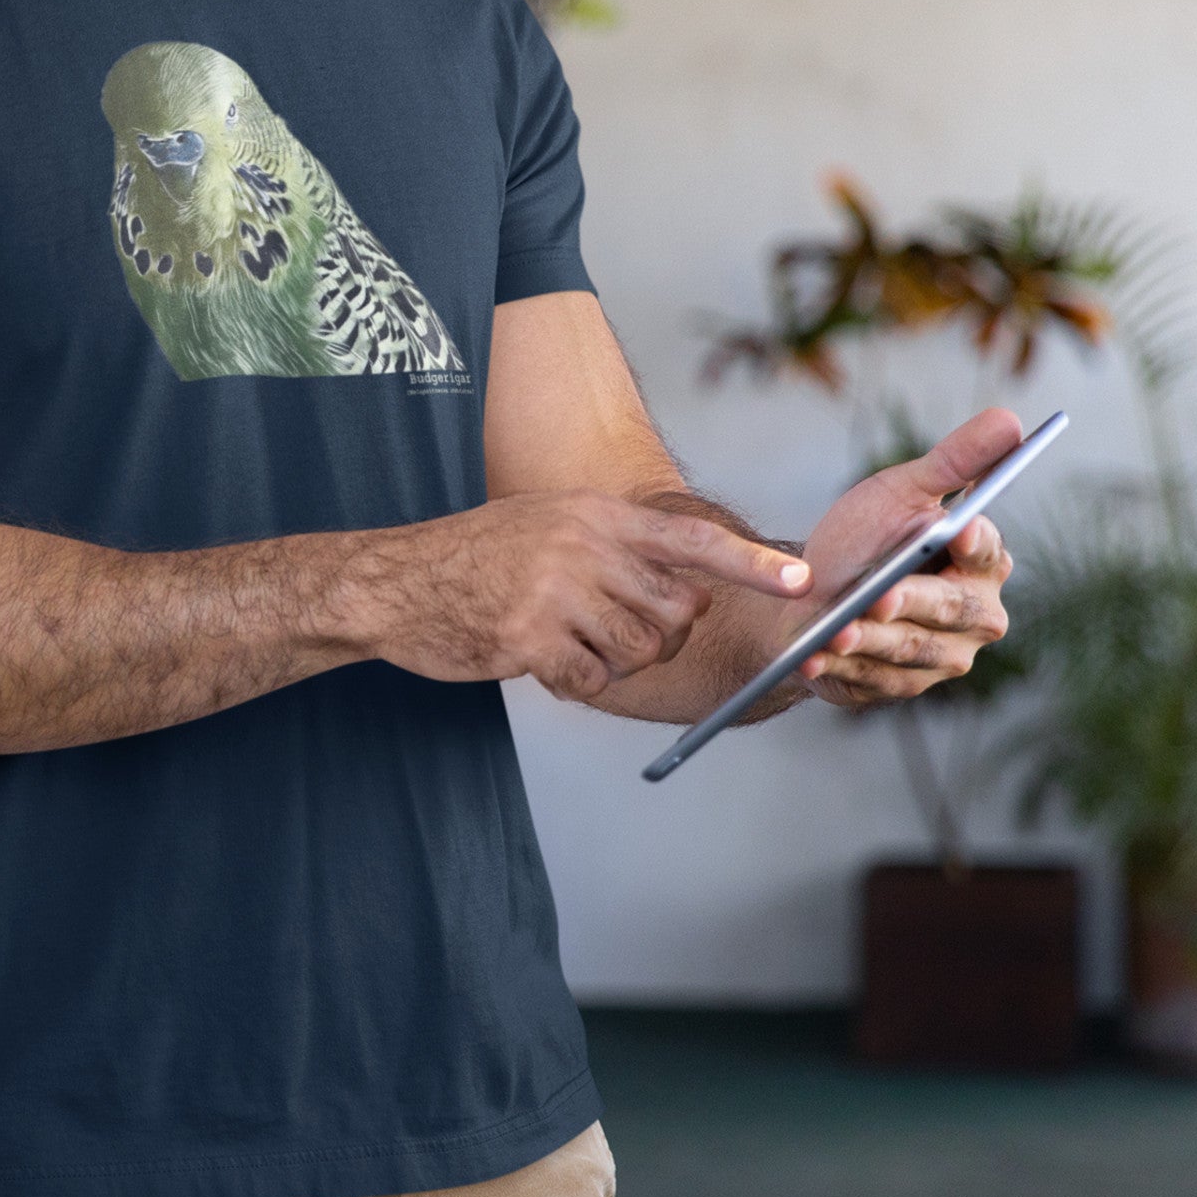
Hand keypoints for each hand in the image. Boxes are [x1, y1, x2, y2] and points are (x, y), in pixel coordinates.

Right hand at [375, 491, 813, 701]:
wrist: (394, 581)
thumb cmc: (474, 557)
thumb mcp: (547, 524)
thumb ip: (614, 547)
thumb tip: (687, 593)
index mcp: (594, 513)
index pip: (691, 537)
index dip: (751, 562)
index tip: (802, 581)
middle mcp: (583, 545)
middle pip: (676, 613)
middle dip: (660, 637)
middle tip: (611, 633)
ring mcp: (556, 590)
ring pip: (641, 652)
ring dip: (615, 663)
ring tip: (568, 643)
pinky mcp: (530, 637)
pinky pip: (593, 682)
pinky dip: (574, 684)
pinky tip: (541, 661)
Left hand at [790, 409, 1019, 707]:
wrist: (811, 591)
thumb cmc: (865, 536)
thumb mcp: (901, 492)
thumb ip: (953, 461)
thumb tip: (1011, 419)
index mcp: (982, 563)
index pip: (986, 553)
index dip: (974, 544)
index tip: (959, 530)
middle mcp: (975, 616)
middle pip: (949, 609)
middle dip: (911, 601)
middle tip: (879, 595)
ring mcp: (942, 657)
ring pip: (908, 648)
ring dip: (868, 640)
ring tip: (833, 630)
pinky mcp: (901, 685)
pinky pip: (872, 679)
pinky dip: (839, 668)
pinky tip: (812, 657)